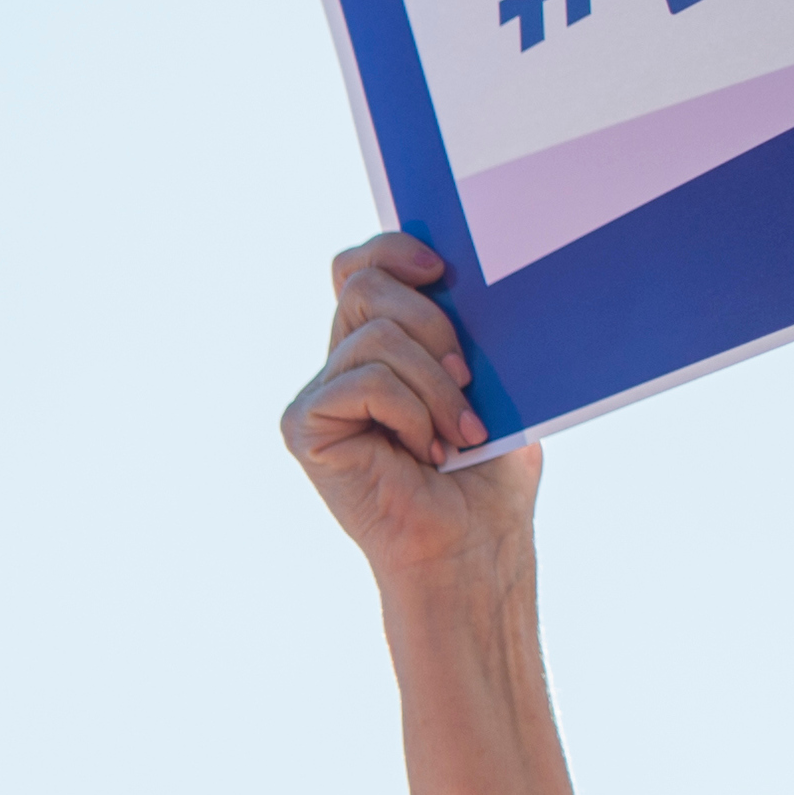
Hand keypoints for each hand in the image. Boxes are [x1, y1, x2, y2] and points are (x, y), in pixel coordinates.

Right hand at [281, 234, 538, 597]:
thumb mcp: (488, 380)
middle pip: (363, 284)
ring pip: (376, 335)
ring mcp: (319, 397)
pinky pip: (364, 382)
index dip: (392, 250)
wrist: (472, 544)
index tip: (442, 270)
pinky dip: (411, 412)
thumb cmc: (486, 472)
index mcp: (379, 347)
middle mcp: (340, 365)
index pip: (358, 266)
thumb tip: (456, 275)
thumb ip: (458, 328)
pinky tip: (425, 451)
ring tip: (459, 433)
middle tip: (468, 378)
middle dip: (432, 321)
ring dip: (435, 384)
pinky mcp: (306, 428)